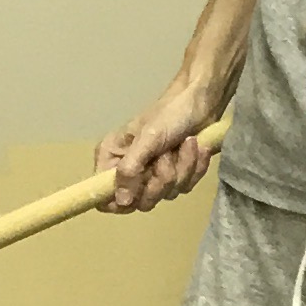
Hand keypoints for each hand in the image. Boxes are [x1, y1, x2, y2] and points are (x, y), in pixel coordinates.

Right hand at [98, 82, 224, 212]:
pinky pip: (185, 187)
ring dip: (181, 168)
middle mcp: (129, 171)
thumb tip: (121, 201)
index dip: (120, 202)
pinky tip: (195, 148)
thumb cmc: (168, 115)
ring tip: (185, 143)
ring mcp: (154, 176)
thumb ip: (130, 169)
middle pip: (140, 202)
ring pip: (166, 194)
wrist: (201, 103)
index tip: (138, 192)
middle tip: (166, 156)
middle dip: (160, 180)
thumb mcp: (147, 139)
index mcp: (112, 159)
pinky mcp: (176, 176)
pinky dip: (194, 167)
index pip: (104, 198)